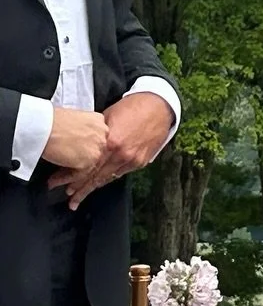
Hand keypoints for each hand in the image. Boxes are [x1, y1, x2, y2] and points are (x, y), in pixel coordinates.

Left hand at [51, 91, 174, 208]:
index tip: (60, 184)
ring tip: (80, 197)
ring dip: (93, 187)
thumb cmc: (133, 106)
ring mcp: (132, 160)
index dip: (72, 178)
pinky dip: (109, 178)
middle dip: (81, 190)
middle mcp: (121, 154)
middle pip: (96, 177)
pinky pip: (121, 173)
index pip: (87, 166)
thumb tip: (84, 143)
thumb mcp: (108, 116)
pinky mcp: (141, 161)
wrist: (159, 105)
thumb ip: (97, 134)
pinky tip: (100, 183)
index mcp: (110, 142)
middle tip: (70, 199)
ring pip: (108, 178)